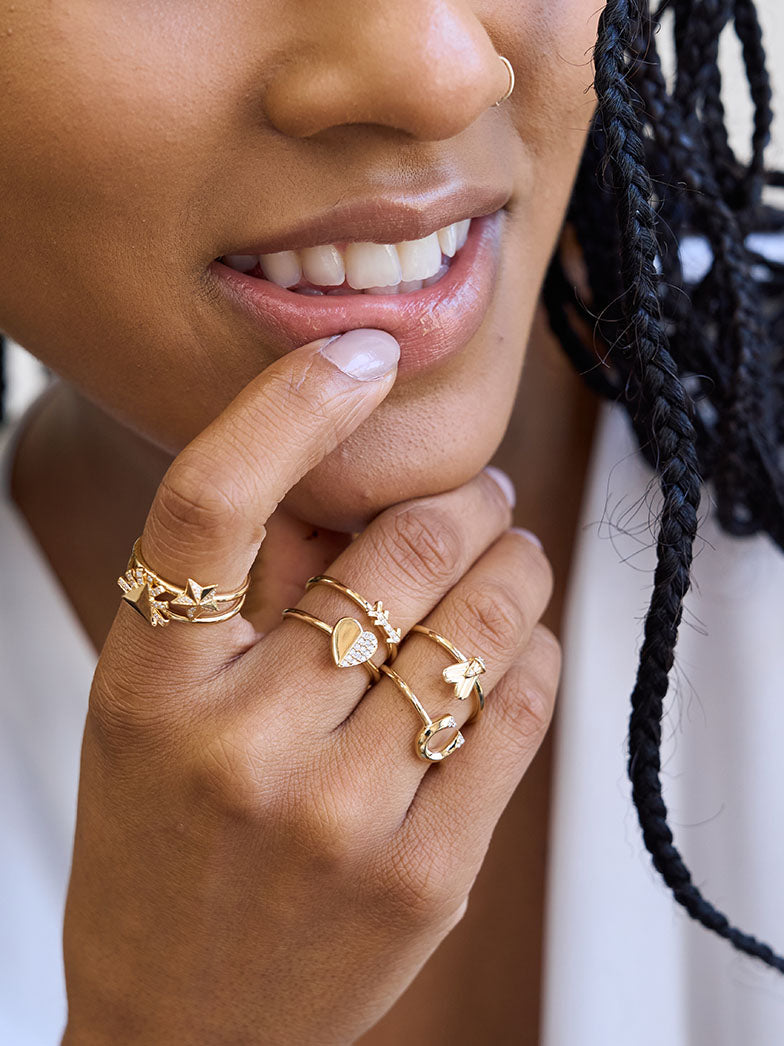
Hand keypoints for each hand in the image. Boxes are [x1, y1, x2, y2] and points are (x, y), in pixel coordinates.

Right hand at [62, 328, 559, 1044]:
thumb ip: (243, 596)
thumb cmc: (160, 846)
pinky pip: (520, 711)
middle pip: (400, 549)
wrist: (182, 1022)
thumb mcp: (154, 712)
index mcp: (151, 684)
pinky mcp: (425, 873)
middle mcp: (243, 742)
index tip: (361, 352)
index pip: (214, 499)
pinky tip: (521, 642)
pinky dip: (536, 652)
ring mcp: (340, 815)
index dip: (293, 403)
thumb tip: (352, 480)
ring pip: (483, 622)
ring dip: (518, 562)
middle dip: (465, 499)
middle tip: (482, 491)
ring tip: (514, 550)